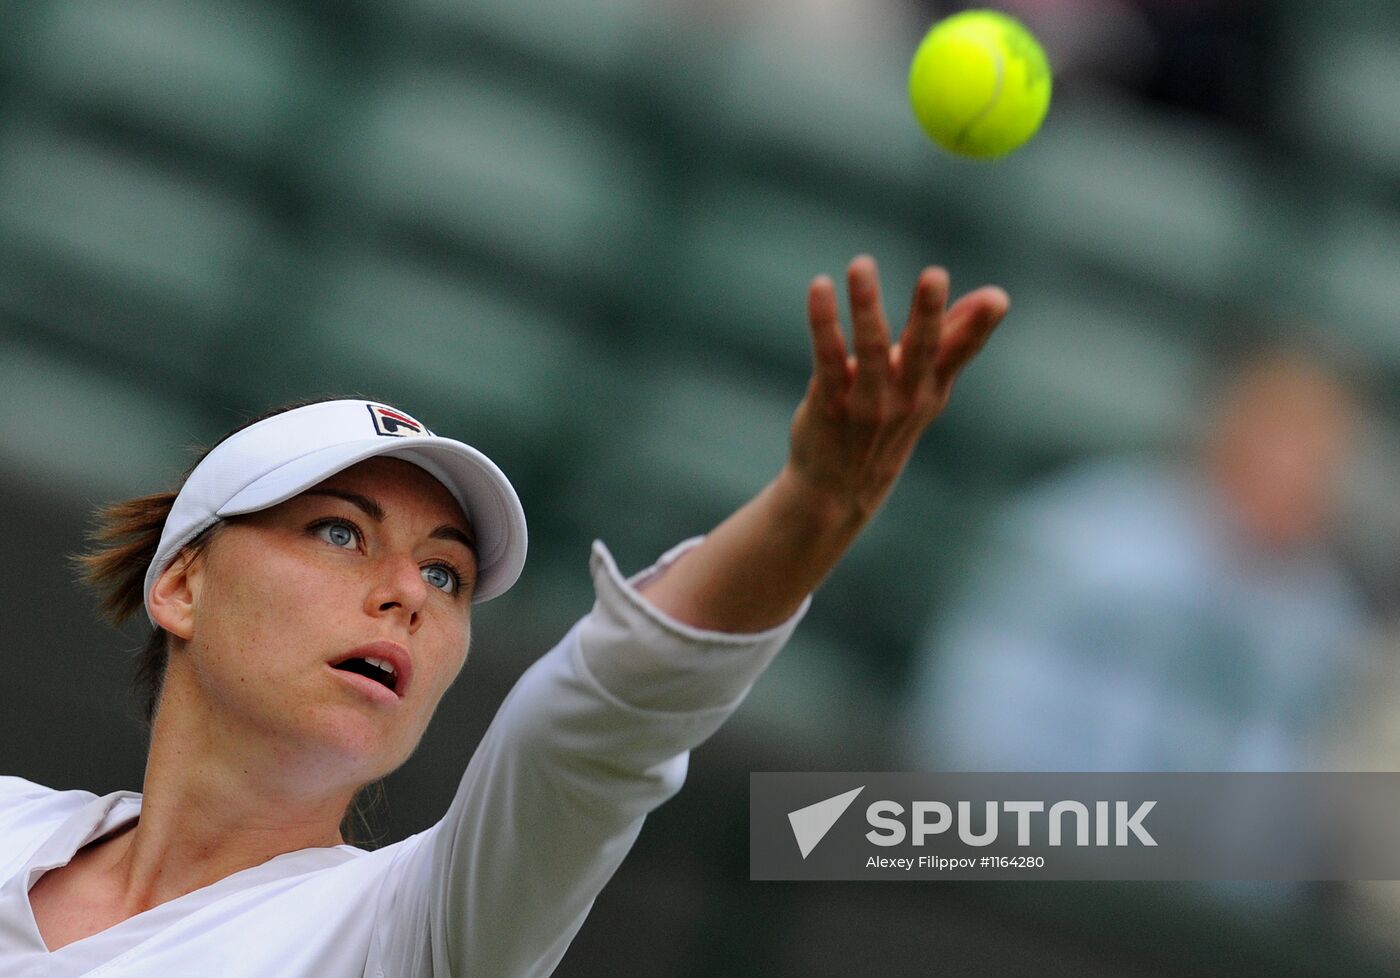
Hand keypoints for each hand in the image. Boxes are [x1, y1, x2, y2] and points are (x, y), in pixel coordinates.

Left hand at [786, 255, 1007, 522]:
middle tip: (935, 274)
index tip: (998, 298)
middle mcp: (905, 398)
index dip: (979, 326)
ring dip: (866, 305)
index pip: (960, 354)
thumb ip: (954, 340)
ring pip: (869, 349)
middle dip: (928, 313)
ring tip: (861, 265)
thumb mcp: (926, 388)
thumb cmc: (887, 425)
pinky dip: (823, 321)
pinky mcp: (829, 403)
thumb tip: (996, 296)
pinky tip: (820, 287)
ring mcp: (866, 403)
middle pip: (921, 350)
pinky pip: (827, 357)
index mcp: (932, 388)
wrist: (838, 491)